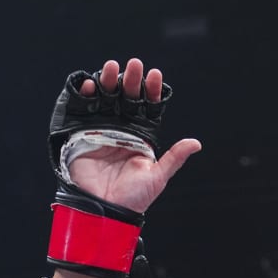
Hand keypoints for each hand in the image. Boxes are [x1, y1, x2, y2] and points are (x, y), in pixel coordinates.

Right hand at [63, 58, 200, 213]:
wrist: (105, 210)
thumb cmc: (133, 198)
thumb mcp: (157, 177)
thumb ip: (174, 158)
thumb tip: (195, 143)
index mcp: (141, 135)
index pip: (148, 107)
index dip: (151, 91)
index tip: (154, 76)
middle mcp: (122, 128)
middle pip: (127, 97)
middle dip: (131, 81)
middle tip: (134, 66)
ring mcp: (102, 128)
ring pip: (107, 98)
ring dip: (108, 81)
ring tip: (111, 68)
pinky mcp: (82, 133)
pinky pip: (84, 109)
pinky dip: (86, 95)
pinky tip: (92, 85)